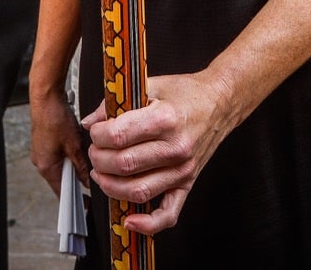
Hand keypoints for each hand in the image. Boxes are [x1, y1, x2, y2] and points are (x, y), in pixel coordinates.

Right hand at [30, 85, 88, 196]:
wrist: (45, 95)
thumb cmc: (55, 117)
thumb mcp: (74, 144)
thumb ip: (81, 166)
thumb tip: (87, 182)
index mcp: (46, 167)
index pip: (61, 193)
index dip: (76, 200)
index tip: (87, 204)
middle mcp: (40, 162)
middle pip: (61, 180)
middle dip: (76, 180)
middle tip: (91, 179)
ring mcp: (40, 153)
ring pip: (60, 168)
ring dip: (73, 166)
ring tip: (83, 157)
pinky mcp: (43, 144)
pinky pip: (57, 156)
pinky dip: (68, 155)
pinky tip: (76, 146)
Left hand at [83, 71, 235, 234]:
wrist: (220, 102)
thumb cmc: (187, 93)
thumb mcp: (152, 85)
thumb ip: (118, 102)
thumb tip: (90, 121)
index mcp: (165, 118)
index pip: (118, 136)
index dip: (98, 136)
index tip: (95, 131)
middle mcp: (176, 147)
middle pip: (123, 164)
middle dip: (99, 159)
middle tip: (96, 150)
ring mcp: (183, 170)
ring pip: (137, 190)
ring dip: (110, 186)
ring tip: (102, 173)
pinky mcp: (187, 184)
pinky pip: (168, 214)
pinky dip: (147, 224)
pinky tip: (129, 220)